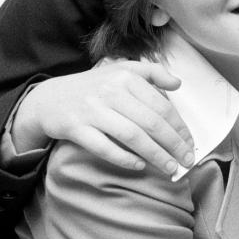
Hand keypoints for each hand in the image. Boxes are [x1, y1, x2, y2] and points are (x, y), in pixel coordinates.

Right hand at [12, 60, 193, 175]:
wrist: (48, 99)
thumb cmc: (93, 87)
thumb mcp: (122, 70)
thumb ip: (152, 72)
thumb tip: (178, 83)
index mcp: (126, 77)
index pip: (162, 106)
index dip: (179, 127)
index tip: (190, 143)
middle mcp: (111, 92)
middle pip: (151, 123)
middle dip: (173, 144)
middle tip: (186, 160)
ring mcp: (92, 110)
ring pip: (132, 136)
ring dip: (155, 154)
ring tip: (169, 167)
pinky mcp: (76, 128)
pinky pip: (104, 147)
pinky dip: (124, 158)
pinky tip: (139, 166)